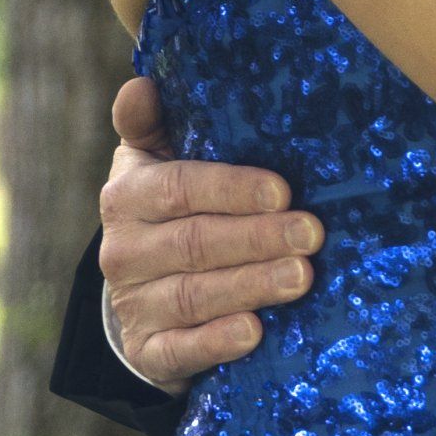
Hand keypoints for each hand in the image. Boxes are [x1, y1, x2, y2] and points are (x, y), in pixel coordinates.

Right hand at [98, 75, 324, 386]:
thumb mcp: (157, 161)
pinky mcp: (148, 352)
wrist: (144, 292)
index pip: (178, 189)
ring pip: (194, 295)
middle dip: (258, 238)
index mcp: (127, 197)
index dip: (231, 189)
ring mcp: (133, 304)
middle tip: (312, 234)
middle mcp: (122, 251)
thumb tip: (143, 84)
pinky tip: (256, 332)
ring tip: (302, 277)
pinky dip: (218, 342)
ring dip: (251, 286)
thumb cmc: (171, 211)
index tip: (283, 191)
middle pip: (195, 242)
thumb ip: (154, 123)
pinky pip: (181, 350)